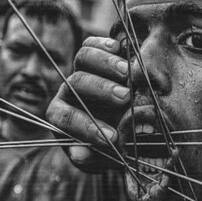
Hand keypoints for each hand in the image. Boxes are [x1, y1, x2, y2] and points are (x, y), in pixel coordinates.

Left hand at [46, 37, 131, 171]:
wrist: (137, 128)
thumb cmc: (123, 144)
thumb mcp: (112, 155)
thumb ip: (98, 156)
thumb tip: (78, 154)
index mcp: (65, 119)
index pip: (64, 118)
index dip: (86, 127)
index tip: (113, 137)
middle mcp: (69, 93)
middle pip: (75, 83)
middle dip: (100, 90)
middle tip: (125, 98)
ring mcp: (83, 72)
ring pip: (83, 58)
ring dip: (105, 65)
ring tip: (129, 74)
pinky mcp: (97, 57)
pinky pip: (91, 44)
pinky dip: (104, 45)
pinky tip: (120, 49)